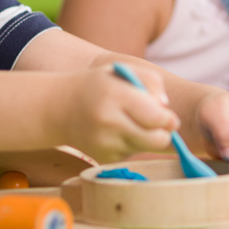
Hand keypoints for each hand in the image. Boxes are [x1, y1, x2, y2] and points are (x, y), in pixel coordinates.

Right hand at [60, 65, 179, 162]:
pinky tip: (117, 132)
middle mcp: (109, 122)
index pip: (156, 117)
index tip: (169, 116)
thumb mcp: (122, 71)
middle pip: (157, 140)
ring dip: (147, 138)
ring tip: (132, 123)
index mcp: (115, 95)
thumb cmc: (98, 86)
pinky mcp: (104, 158)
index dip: (168, 119)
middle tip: (159, 124)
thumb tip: (166, 107)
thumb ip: (151, 81)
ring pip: (146, 148)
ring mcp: (105, 143)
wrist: (59, 109)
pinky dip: (132, 144)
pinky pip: (132, 153)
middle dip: (165, 133)